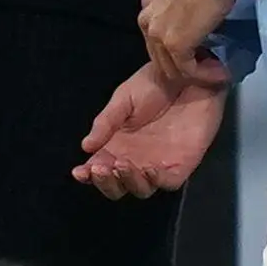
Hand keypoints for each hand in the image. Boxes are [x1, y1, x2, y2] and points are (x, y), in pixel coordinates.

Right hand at [74, 58, 228, 199]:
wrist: (187, 76)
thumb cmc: (154, 84)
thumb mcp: (123, 99)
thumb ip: (106, 123)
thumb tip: (85, 146)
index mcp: (118, 145)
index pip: (100, 168)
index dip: (88, 174)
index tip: (79, 172)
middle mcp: (136, 159)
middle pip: (118, 185)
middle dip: (106, 183)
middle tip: (100, 169)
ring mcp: (159, 164)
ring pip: (141, 189)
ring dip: (128, 182)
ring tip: (121, 164)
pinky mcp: (182, 164)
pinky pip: (168, 183)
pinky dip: (157, 182)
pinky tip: (149, 170)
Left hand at [137, 0, 237, 86]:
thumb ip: (182, 9)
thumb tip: (195, 24)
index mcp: (149, 6)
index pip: (158, 40)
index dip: (179, 51)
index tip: (202, 54)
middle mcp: (148, 21)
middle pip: (161, 58)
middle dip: (186, 67)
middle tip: (211, 68)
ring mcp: (159, 34)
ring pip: (173, 68)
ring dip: (198, 74)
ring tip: (218, 72)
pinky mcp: (175, 45)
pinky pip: (188, 70)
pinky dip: (205, 75)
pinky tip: (221, 72)